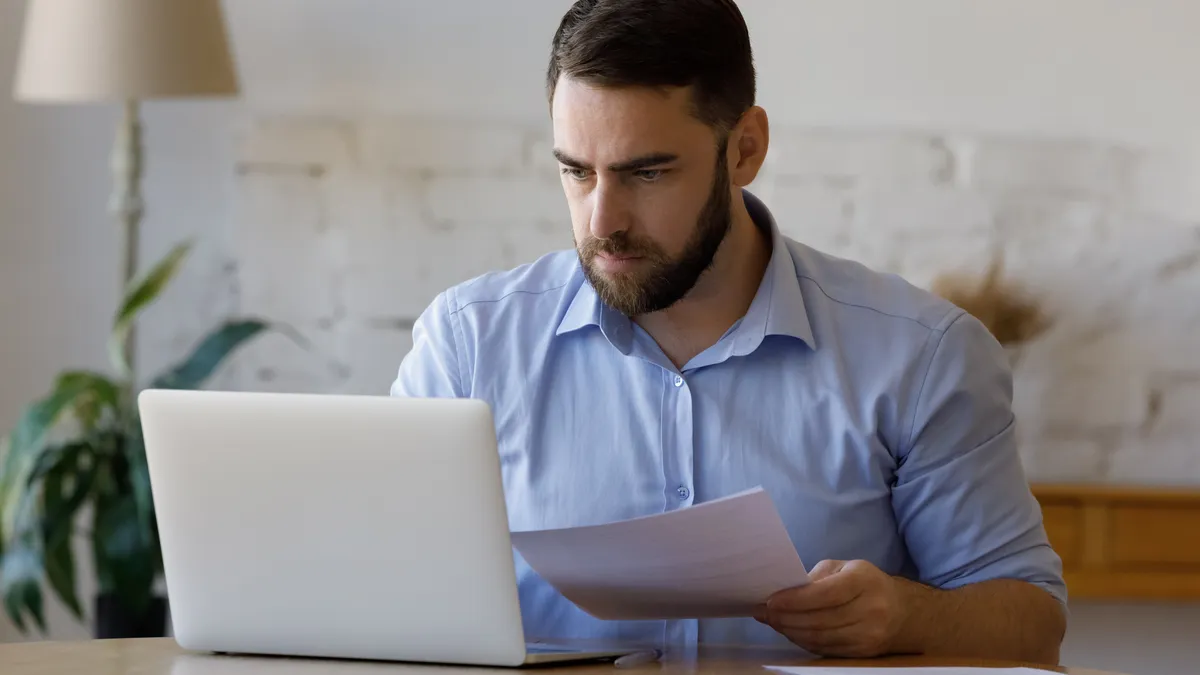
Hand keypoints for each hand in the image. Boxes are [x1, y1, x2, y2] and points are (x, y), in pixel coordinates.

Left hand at [754, 559, 913, 657]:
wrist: (902, 612)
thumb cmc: (865, 584)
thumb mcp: (844, 568)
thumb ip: (815, 577)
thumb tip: (782, 592)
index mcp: (864, 581)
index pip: (825, 594)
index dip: (795, 600)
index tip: (771, 600)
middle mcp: (871, 610)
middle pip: (819, 620)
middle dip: (786, 618)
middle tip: (764, 612)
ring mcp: (869, 635)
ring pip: (820, 638)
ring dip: (790, 631)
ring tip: (772, 622)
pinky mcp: (863, 652)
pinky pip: (825, 649)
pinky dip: (803, 641)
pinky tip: (790, 631)